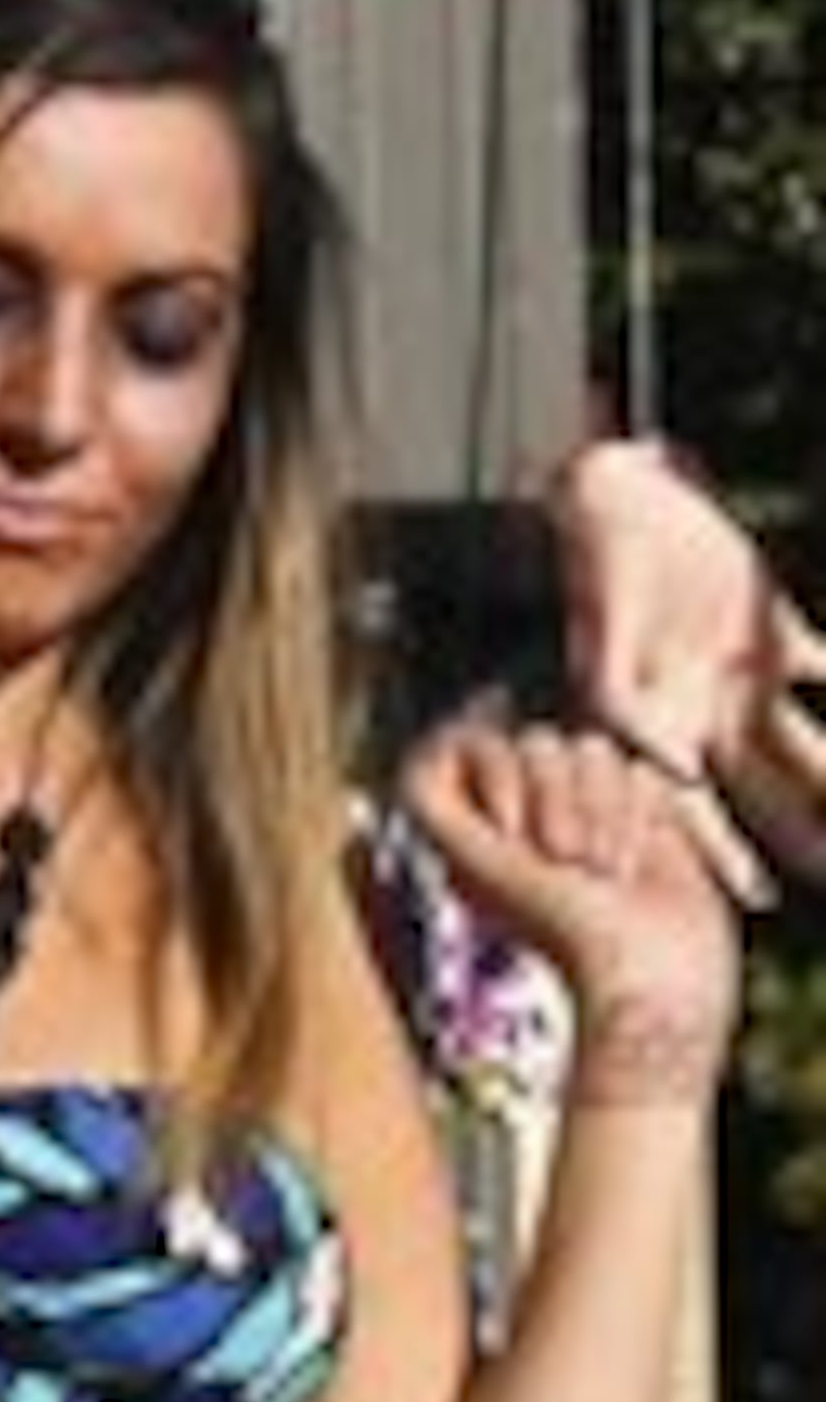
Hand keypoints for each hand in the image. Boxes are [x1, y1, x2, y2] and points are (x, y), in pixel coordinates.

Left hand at [401, 713, 746, 1106]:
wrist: (643, 966)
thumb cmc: (555, 924)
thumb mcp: (474, 859)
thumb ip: (431, 801)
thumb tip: (416, 752)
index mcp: (479, 821)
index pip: (475, 742)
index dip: (498, 770)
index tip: (510, 829)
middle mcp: (527, 809)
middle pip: (537, 740)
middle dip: (555, 798)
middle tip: (564, 862)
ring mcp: (585, 808)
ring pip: (591, 749)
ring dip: (598, 811)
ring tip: (599, 871)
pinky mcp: (638, 813)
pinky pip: (636, 769)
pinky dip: (635, 816)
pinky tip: (630, 864)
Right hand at [551, 434, 825, 885]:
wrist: (619, 501)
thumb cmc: (598, 567)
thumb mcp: (601, 639)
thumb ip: (623, 703)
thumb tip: (671, 766)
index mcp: (658, 725)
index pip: (695, 808)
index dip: (724, 858)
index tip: (760, 901)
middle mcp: (705, 713)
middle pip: (760, 791)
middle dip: (796, 835)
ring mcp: (742, 676)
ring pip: (799, 744)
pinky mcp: (772, 632)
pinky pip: (823, 669)